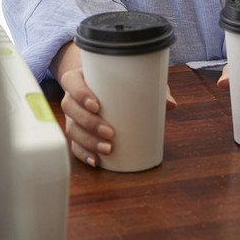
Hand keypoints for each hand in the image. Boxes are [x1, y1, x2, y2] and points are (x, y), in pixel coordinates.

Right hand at [52, 41, 176, 167]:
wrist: (101, 87)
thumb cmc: (116, 82)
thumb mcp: (132, 79)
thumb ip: (150, 87)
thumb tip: (169, 104)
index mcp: (80, 78)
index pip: (71, 82)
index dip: (80, 94)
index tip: (96, 105)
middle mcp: (72, 97)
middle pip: (70, 108)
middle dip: (88, 123)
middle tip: (110, 132)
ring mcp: (73, 117)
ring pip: (72, 129)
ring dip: (88, 141)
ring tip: (107, 149)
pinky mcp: (77, 133)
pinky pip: (75, 145)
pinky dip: (84, 154)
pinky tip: (96, 161)